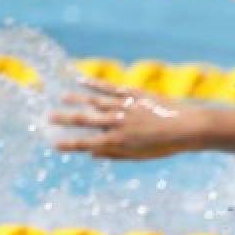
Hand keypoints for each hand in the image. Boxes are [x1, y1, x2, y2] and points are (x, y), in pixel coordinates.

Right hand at [49, 81, 207, 159]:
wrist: (188, 128)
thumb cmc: (163, 146)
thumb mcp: (138, 155)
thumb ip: (114, 154)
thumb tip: (91, 153)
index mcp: (118, 142)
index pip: (87, 143)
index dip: (69, 144)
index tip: (53, 144)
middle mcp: (118, 123)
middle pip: (86, 120)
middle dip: (65, 119)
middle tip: (46, 117)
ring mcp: (125, 107)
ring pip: (95, 101)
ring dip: (76, 99)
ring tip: (61, 98)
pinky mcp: (133, 94)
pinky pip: (109, 88)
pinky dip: (93, 83)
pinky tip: (79, 79)